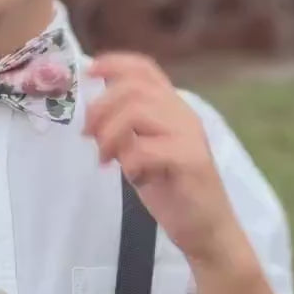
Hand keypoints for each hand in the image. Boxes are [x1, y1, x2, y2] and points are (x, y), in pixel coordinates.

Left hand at [84, 53, 238, 264]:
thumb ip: (125, 128)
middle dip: (101, 108)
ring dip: (110, 134)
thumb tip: (92, 112)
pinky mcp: (190, 160)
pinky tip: (131, 177)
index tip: (89, 71)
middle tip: (88, 135)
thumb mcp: (141, 150)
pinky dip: (129, 161)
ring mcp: (189, 135)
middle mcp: (183, 114)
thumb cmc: (171, 188)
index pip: (145, 69)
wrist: (206, 229)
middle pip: (133, 87)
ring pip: (137, 111)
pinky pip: (146, 148)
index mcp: (171, 107)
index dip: (115, 64)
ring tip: (105, 159)